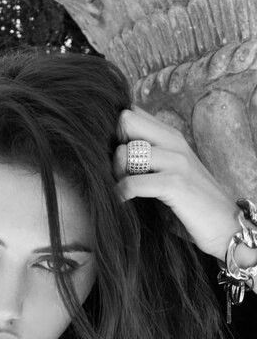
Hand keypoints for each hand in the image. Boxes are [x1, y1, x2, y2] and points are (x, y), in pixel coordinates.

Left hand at [113, 105, 253, 264]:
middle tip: (117, 171)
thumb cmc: (191, 203)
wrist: (225, 226)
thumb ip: (148, 159)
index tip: (119, 158)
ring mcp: (176, 161)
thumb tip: (113, 155)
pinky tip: (123, 202)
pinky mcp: (175, 184)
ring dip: (116, 173)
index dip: (118, 133)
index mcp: (172, 136)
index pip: (133, 113)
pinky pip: (132, 183)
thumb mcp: (169, 173)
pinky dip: (121, 193)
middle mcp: (174, 142)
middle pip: (126, 120)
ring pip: (124, 152)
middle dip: (113, 145)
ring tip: (121, 189)